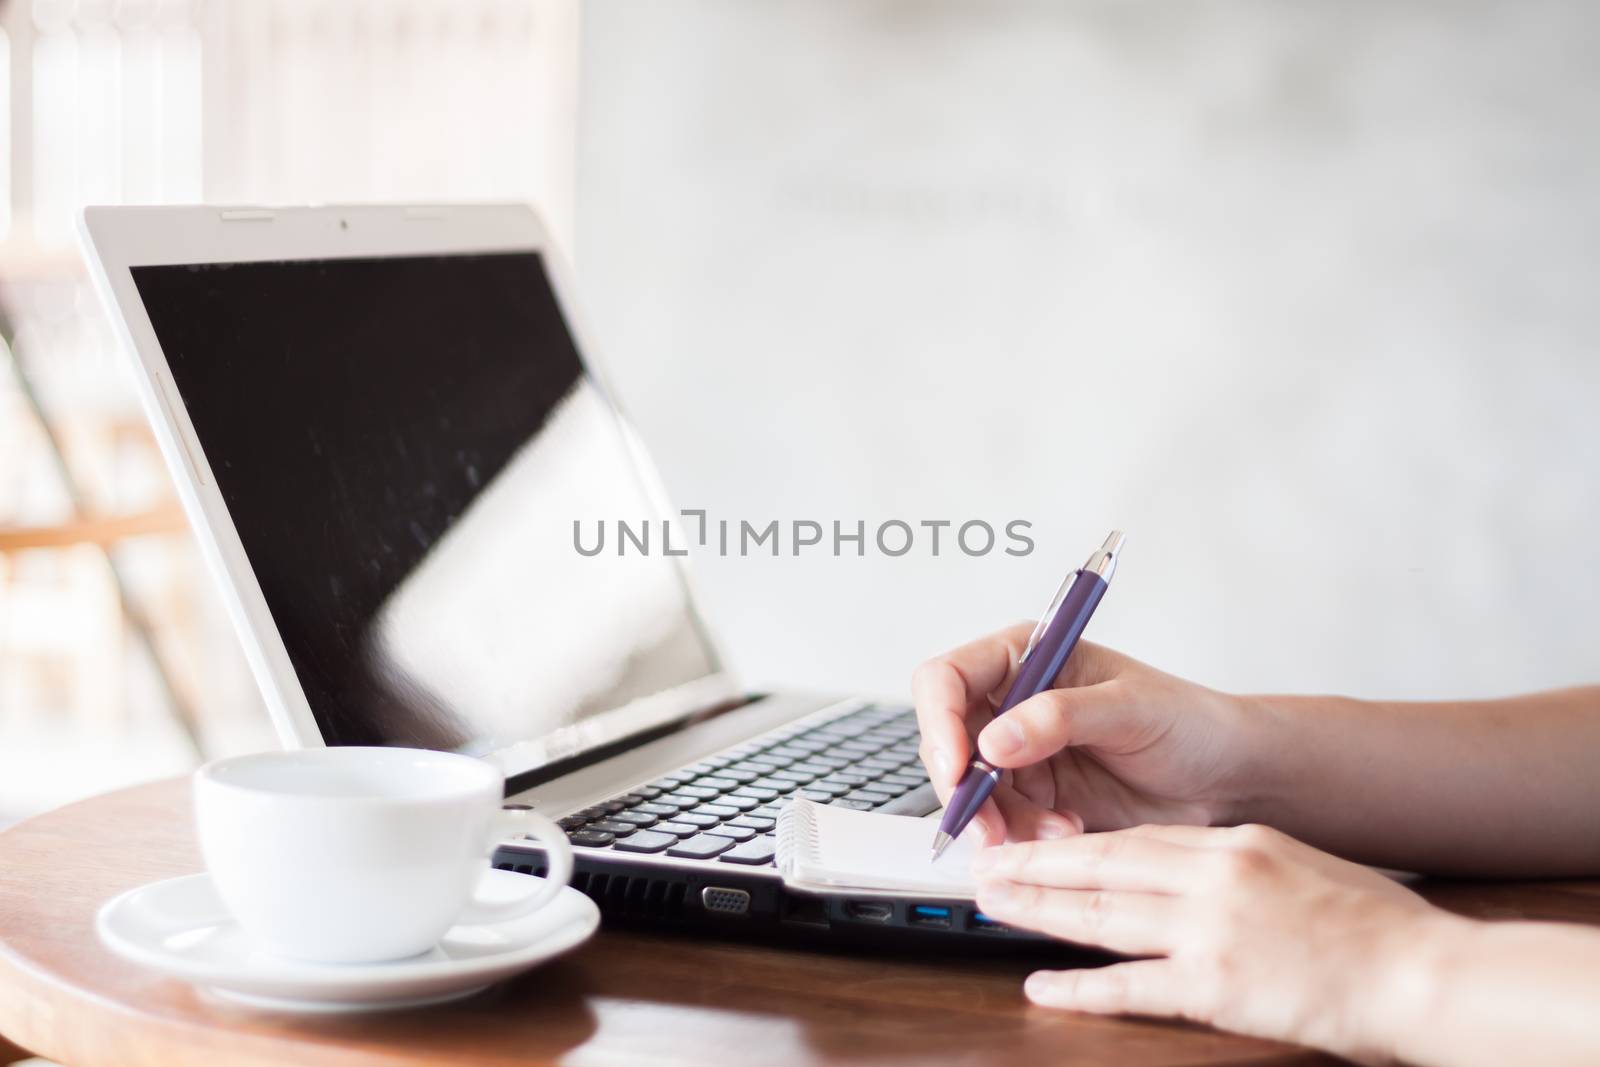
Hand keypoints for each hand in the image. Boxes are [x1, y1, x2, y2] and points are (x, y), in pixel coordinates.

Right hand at [913, 627, 1253, 843]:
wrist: (1228, 780)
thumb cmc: (1191, 723)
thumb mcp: (1130, 709)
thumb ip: (1059, 716)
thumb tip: (994, 737)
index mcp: (1028, 657)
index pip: (948, 679)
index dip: (939, 721)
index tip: (958, 766)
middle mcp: (1014, 702)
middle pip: (946, 741)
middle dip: (964, 787)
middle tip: (990, 825)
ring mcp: (1020, 753)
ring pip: (970, 791)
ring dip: (1000, 819)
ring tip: (1057, 830)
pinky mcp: (1034, 798)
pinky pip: (1000, 822)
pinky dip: (1023, 837)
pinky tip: (1067, 832)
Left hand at [971, 824, 1455, 1062]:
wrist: (1423, 972)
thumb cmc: (1375, 925)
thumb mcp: (1298, 864)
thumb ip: (1239, 863)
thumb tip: (1190, 867)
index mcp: (1231, 843)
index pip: (1133, 837)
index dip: (1074, 842)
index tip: (1034, 843)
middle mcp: (1212, 877)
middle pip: (1102, 866)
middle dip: (1036, 866)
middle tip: (986, 865)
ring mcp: (1210, 931)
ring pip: (1103, 914)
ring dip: (1040, 911)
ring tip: (993, 905)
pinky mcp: (1216, 987)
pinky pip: (1132, 986)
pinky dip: (1080, 986)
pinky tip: (1041, 986)